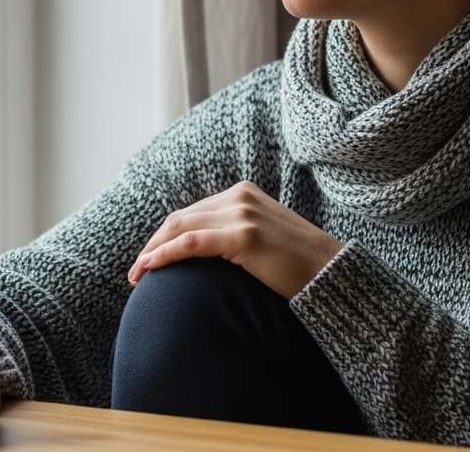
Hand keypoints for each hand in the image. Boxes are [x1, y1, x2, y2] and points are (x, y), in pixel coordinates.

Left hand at [128, 181, 343, 297]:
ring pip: (180, 228)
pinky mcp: (244, 236)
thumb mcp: (263, 241)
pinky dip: (164, 255)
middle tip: (136, 272)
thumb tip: (204, 255)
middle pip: (180, 218)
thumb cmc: (299, 267)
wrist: (333, 275)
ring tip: (136, 276)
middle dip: (153, 243)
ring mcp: (242, 214)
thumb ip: (235, 237)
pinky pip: (191, 244)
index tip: (149, 260)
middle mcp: (239, 197)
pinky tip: (149, 268)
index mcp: (243, 194)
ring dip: (152, 252)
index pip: (191, 214)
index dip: (164, 237)